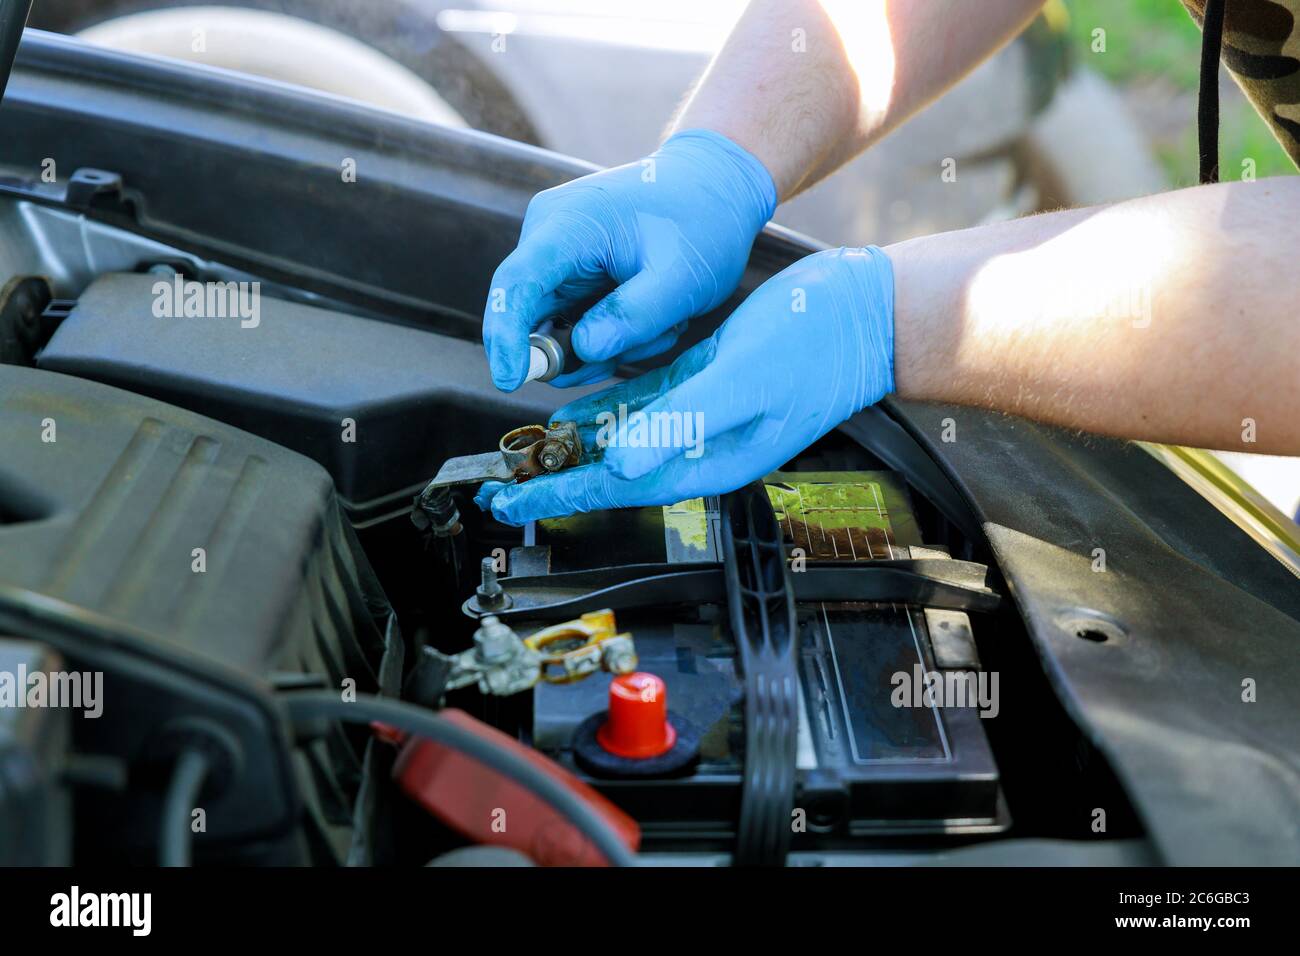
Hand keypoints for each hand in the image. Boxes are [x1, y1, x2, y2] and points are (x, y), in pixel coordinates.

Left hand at [476, 247, 894, 523]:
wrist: (862, 314)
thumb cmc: (813, 348)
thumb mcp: (741, 382)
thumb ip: (680, 421)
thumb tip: (618, 461)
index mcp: (710, 458)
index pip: (621, 486)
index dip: (563, 495)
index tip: (513, 502)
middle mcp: (702, 444)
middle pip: (614, 470)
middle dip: (558, 479)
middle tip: (502, 485)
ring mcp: (703, 414)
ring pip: (624, 436)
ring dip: (576, 446)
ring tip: (527, 453)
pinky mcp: (705, 381)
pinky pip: (643, 402)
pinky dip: (606, 407)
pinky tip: (573, 409)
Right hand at [482, 129, 776, 390]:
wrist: (714, 184)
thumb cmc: (703, 222)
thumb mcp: (682, 278)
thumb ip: (633, 316)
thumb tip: (582, 349)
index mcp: (567, 225)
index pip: (515, 286)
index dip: (504, 338)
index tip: (507, 382)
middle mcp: (548, 237)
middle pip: (529, 317)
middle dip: (574, 353)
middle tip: (632, 351)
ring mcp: (557, 256)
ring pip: (557, 328)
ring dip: (606, 343)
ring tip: (661, 320)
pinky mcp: (571, 273)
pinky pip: (575, 322)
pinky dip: (612, 333)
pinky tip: (652, 314)